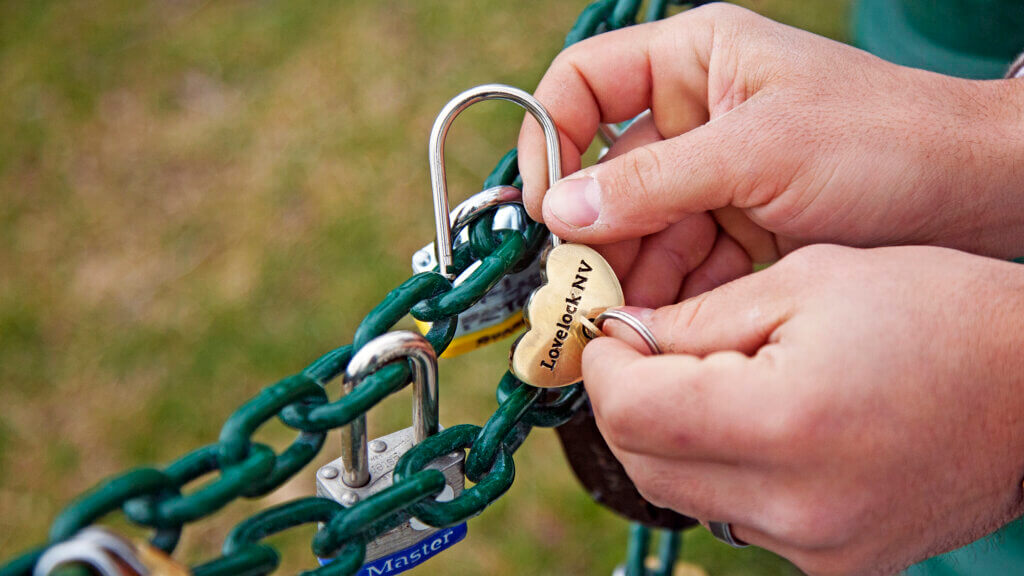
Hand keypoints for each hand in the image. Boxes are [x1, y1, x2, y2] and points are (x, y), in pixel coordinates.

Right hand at [518, 3, 1023, 308]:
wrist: (982, 199)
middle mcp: (692, 118)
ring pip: (636, 230)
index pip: (582, 86)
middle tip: (580, 289)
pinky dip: (668, 298)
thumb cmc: (885, 143)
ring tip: (622, 321)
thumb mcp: (761, 153)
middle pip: (602, 174)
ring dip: (627, 276)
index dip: (551, 139)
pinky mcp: (735, 233)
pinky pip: (678, 266)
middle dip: (591, 233)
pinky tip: (666, 327)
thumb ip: (655, 183)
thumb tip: (559, 211)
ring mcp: (712, 180)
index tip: (545, 204)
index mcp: (692, 63)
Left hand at [584, 244, 1023, 574]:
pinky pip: (735, 515)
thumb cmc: (936, 311)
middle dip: (623, 400)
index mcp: (785, 422)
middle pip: (643, 463)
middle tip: (638, 350)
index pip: (630, 412)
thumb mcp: (808, 280)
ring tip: (698, 378)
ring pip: (682, 494)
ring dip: (667, 436)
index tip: (605, 331)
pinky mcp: (836, 562)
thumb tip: (625, 335)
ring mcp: (818, 546)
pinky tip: (748, 421)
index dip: (599, 365)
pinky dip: (719, 468)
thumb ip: (698, 317)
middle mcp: (796, 505)